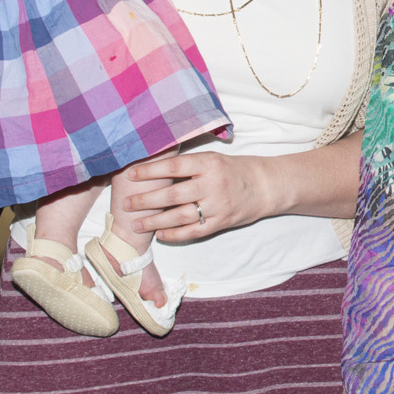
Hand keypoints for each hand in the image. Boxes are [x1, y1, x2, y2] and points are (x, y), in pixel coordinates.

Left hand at [125, 150, 275, 241]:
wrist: (267, 186)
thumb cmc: (236, 169)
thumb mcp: (214, 159)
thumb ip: (189, 165)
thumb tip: (154, 165)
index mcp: (210, 163)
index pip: (174, 167)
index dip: (150, 171)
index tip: (130, 174)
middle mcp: (213, 184)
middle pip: (172, 194)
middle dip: (145, 200)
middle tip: (126, 203)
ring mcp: (217, 205)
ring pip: (179, 216)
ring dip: (154, 221)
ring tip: (136, 223)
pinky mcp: (221, 222)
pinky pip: (192, 231)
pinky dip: (174, 234)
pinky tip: (159, 233)